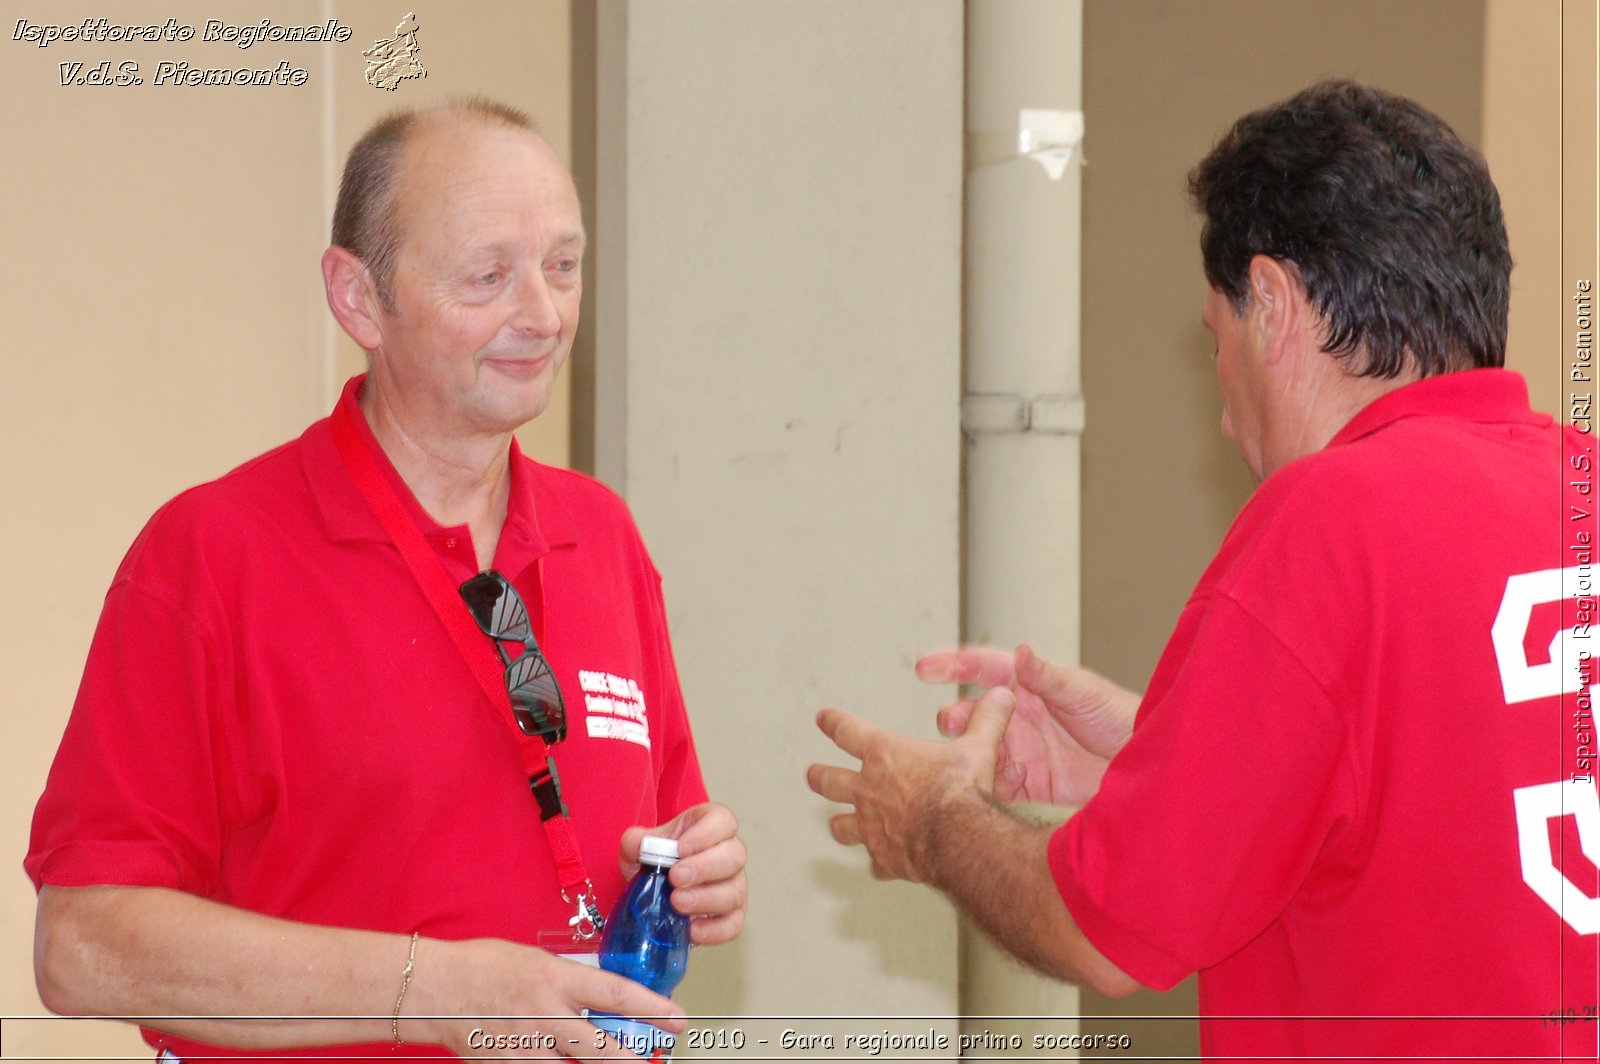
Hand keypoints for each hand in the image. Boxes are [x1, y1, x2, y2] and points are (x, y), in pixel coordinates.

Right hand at [409, 936, 684, 1059]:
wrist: (434, 988)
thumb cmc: (484, 966)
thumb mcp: (537, 961)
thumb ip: (570, 983)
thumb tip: (602, 1000)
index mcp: (556, 980)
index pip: (616, 995)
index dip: (652, 1010)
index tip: (677, 1020)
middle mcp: (545, 1016)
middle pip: (603, 1050)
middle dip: (636, 1061)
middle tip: (657, 1061)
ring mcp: (526, 1048)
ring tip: (617, 1060)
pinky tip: (566, 1061)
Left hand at [622, 802, 746, 944]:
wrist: (656, 889)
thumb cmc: (658, 859)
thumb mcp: (642, 845)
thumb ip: (637, 840)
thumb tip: (636, 844)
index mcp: (712, 826)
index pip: (723, 821)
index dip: (706, 834)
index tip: (681, 848)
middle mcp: (729, 854)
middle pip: (735, 855)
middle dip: (705, 868)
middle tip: (676, 878)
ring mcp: (734, 885)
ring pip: (735, 891)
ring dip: (706, 899)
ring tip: (676, 903)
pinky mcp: (731, 916)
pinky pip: (733, 924)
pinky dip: (713, 930)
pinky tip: (691, 929)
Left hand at [806, 687, 1014, 882]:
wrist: (959, 839)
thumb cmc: (962, 788)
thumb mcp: (978, 746)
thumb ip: (987, 720)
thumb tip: (1002, 694)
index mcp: (885, 755)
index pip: (848, 732)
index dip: (834, 723)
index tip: (822, 718)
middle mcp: (868, 790)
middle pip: (829, 781)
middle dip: (819, 776)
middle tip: (811, 774)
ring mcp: (871, 827)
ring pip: (841, 827)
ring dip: (840, 824)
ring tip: (837, 825)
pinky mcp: (884, 858)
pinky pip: (876, 862)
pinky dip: (880, 862)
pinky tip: (885, 864)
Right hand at [917, 643, 1138, 805]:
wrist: (1147, 766)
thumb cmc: (1120, 717)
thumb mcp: (1084, 691)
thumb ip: (1049, 676)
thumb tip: (1022, 651)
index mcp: (1028, 685)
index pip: (982, 668)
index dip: (950, 665)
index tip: (922, 668)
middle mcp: (1019, 716)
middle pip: (971, 713)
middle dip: (957, 717)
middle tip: (954, 725)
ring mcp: (1021, 749)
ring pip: (978, 750)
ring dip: (969, 753)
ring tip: (972, 759)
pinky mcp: (1029, 783)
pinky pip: (996, 784)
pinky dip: (988, 785)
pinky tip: (995, 784)